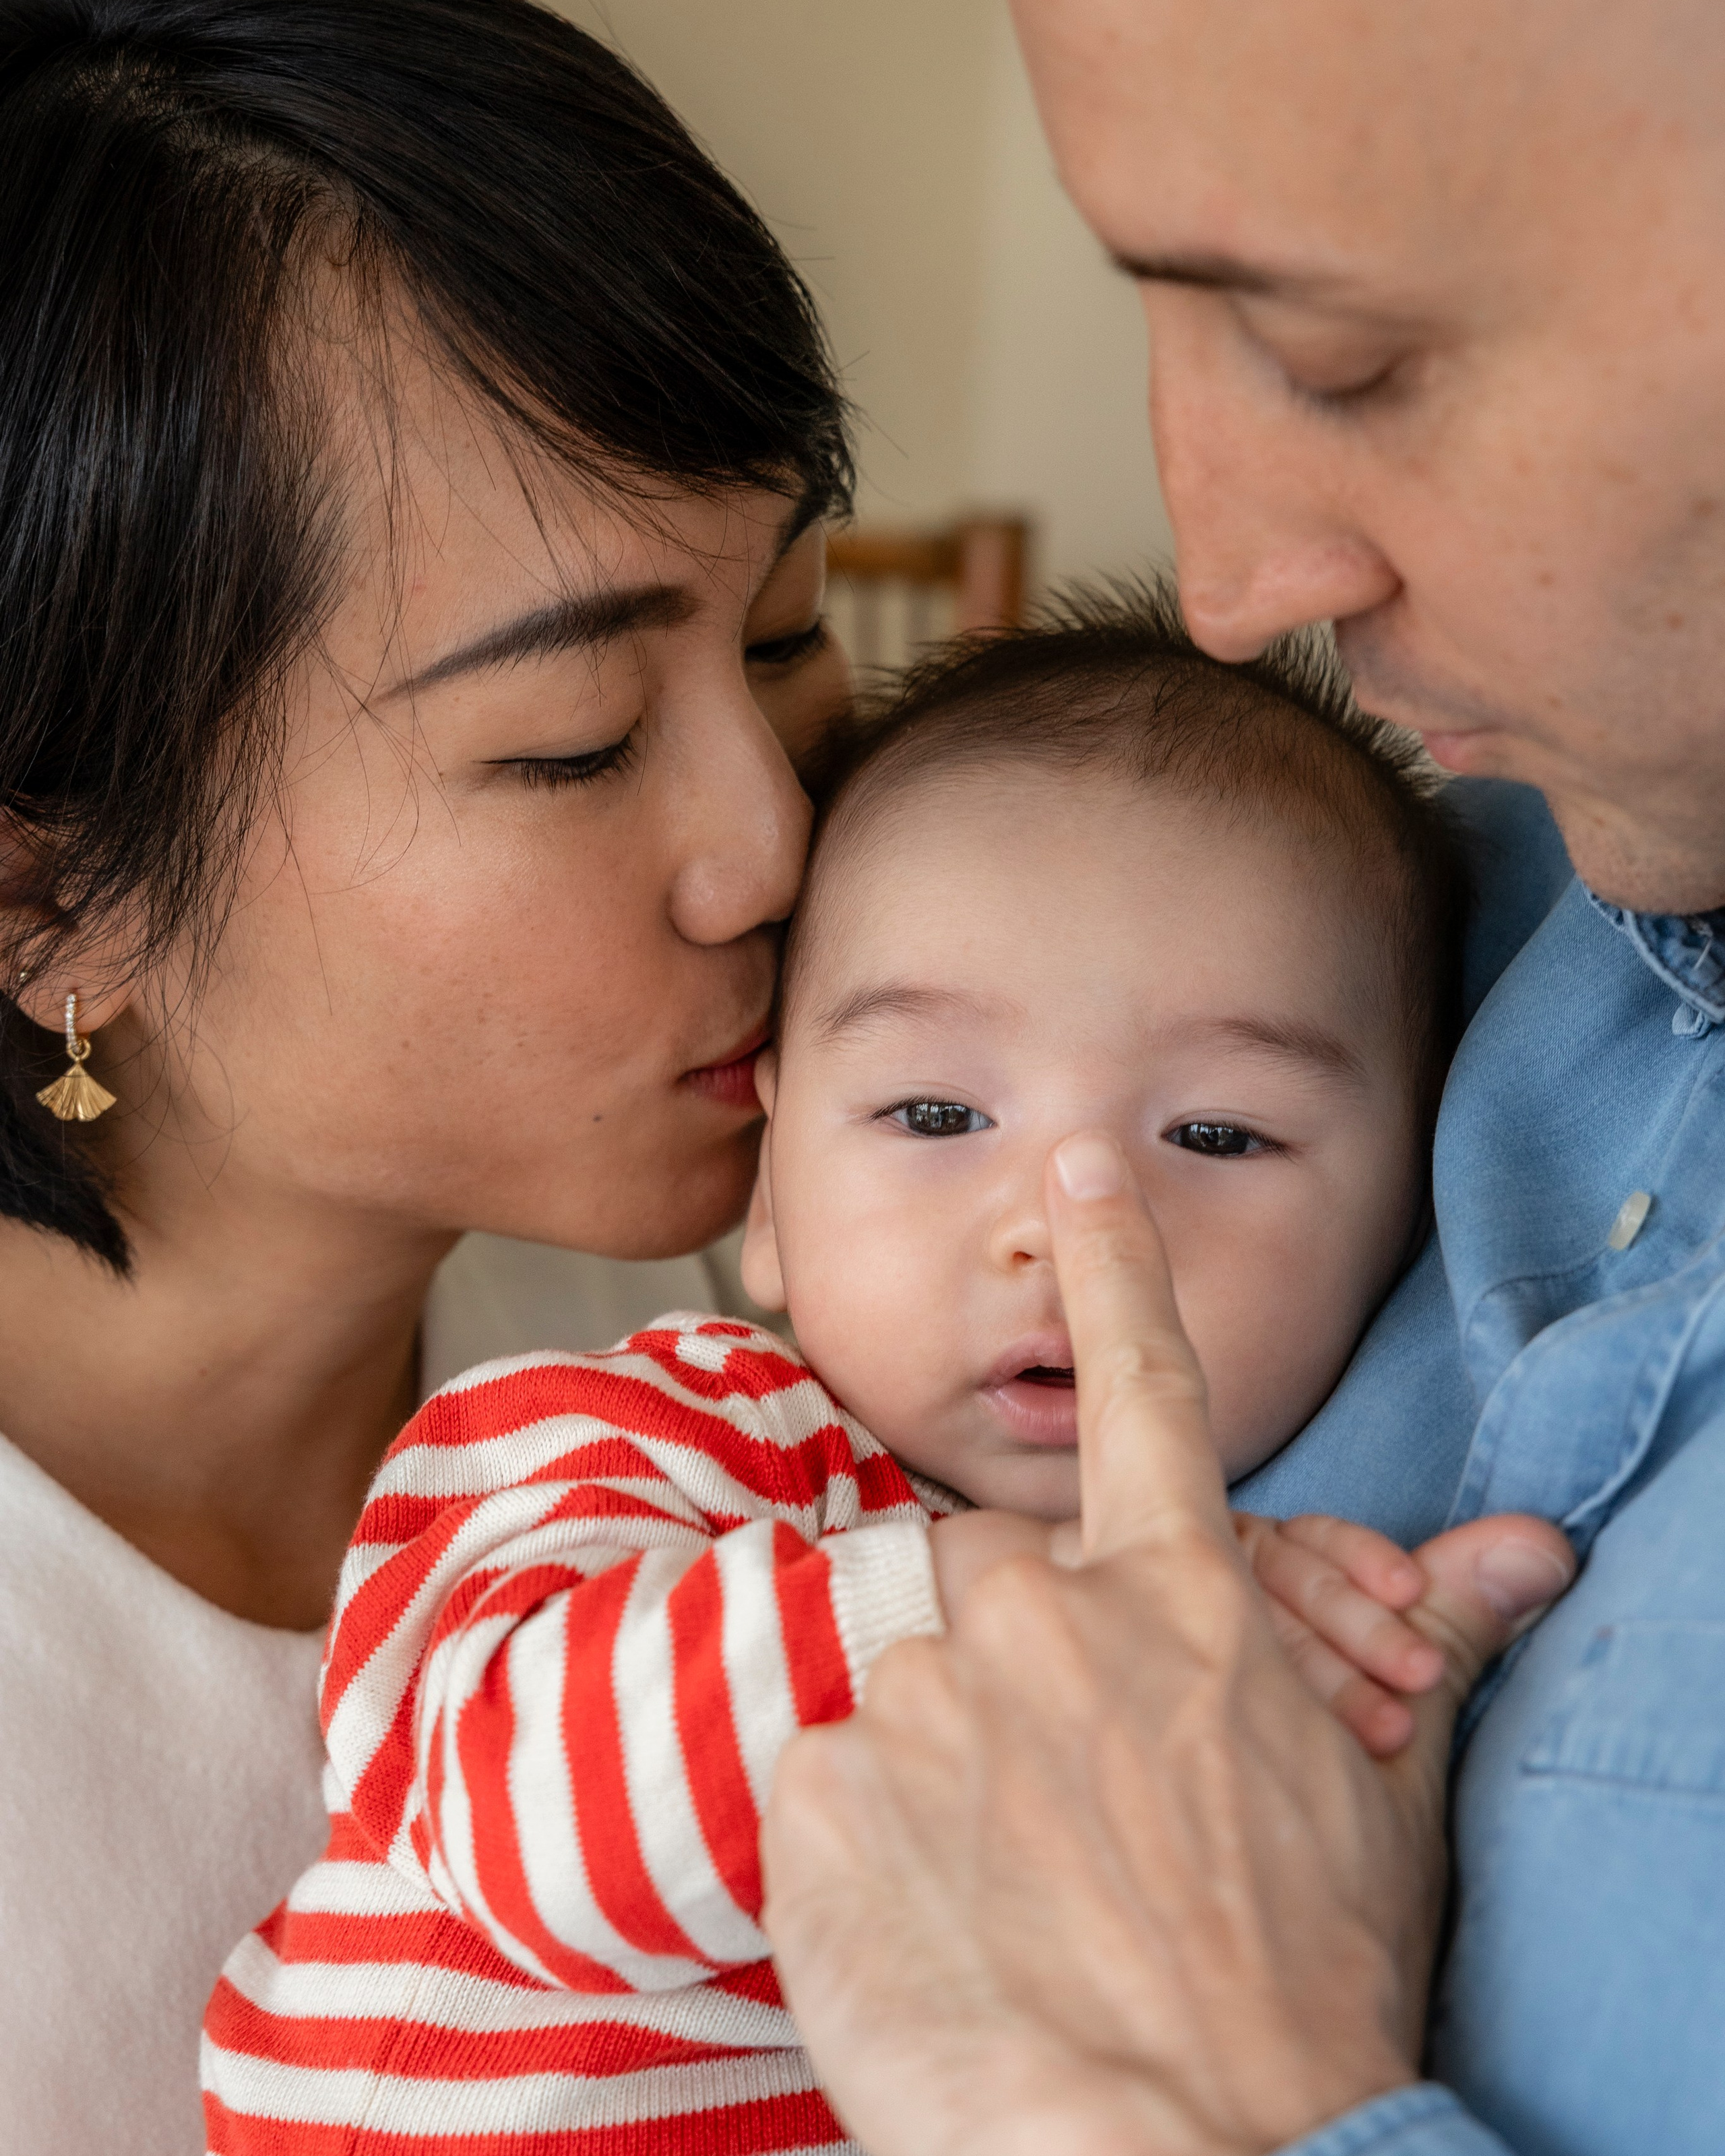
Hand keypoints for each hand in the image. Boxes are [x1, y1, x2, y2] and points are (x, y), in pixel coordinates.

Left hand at [763, 1132, 1573, 2155]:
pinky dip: (856, 1848)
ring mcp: (928, 1696)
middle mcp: (1047, 1618)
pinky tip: (928, 1935)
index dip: (1116, 1270)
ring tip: (998, 1898)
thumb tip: (1532, 1552)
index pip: (1148, 1393)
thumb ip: (1428, 1649)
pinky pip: (818, 1779)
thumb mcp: (1381, 1806)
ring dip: (931, 1769)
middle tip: (1048, 1810)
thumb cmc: (1300, 1993)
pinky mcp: (823, 1788)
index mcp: (1181, 1604)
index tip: (1081, 1173)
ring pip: (898, 1686)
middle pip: (980, 1578)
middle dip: (1004, 1668)